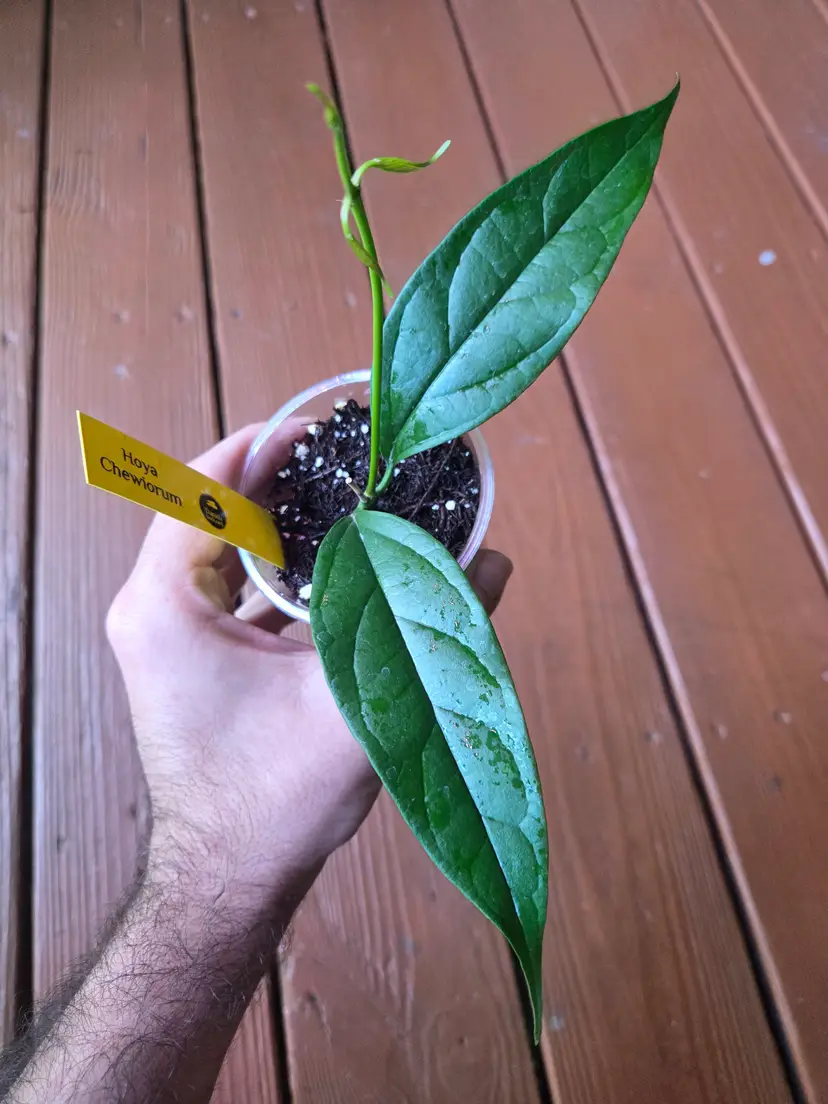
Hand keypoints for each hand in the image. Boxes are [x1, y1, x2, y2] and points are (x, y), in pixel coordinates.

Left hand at [106, 422, 512, 930]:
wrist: (233, 879)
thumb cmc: (275, 799)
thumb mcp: (357, 700)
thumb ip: (428, 625)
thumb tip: (491, 562)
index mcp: (167, 604)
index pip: (201, 488)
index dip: (259, 447)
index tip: (315, 428)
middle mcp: (154, 611)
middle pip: (213, 512)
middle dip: (279, 483)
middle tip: (346, 462)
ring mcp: (170, 637)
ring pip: (225, 552)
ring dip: (282, 528)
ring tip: (348, 504)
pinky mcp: (193, 659)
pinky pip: (233, 591)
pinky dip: (280, 572)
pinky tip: (339, 569)